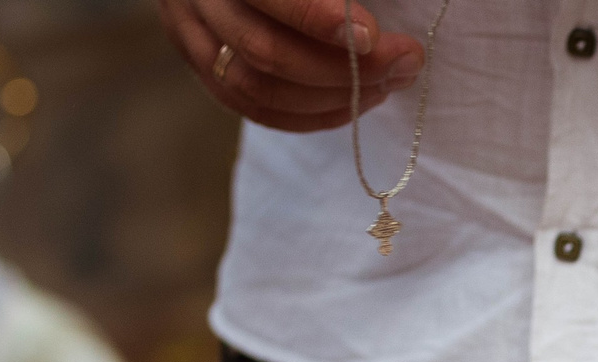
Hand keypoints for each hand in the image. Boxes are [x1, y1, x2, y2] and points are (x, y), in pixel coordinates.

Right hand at [157, 0, 425, 133]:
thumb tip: (368, 31)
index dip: (318, 19)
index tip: (374, 35)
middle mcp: (199, 0)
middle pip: (265, 51)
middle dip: (344, 68)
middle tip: (406, 62)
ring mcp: (191, 35)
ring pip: (257, 89)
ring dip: (333, 97)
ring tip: (388, 83)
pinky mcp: (200, 65)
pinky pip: (253, 108)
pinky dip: (309, 114)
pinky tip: (353, 103)